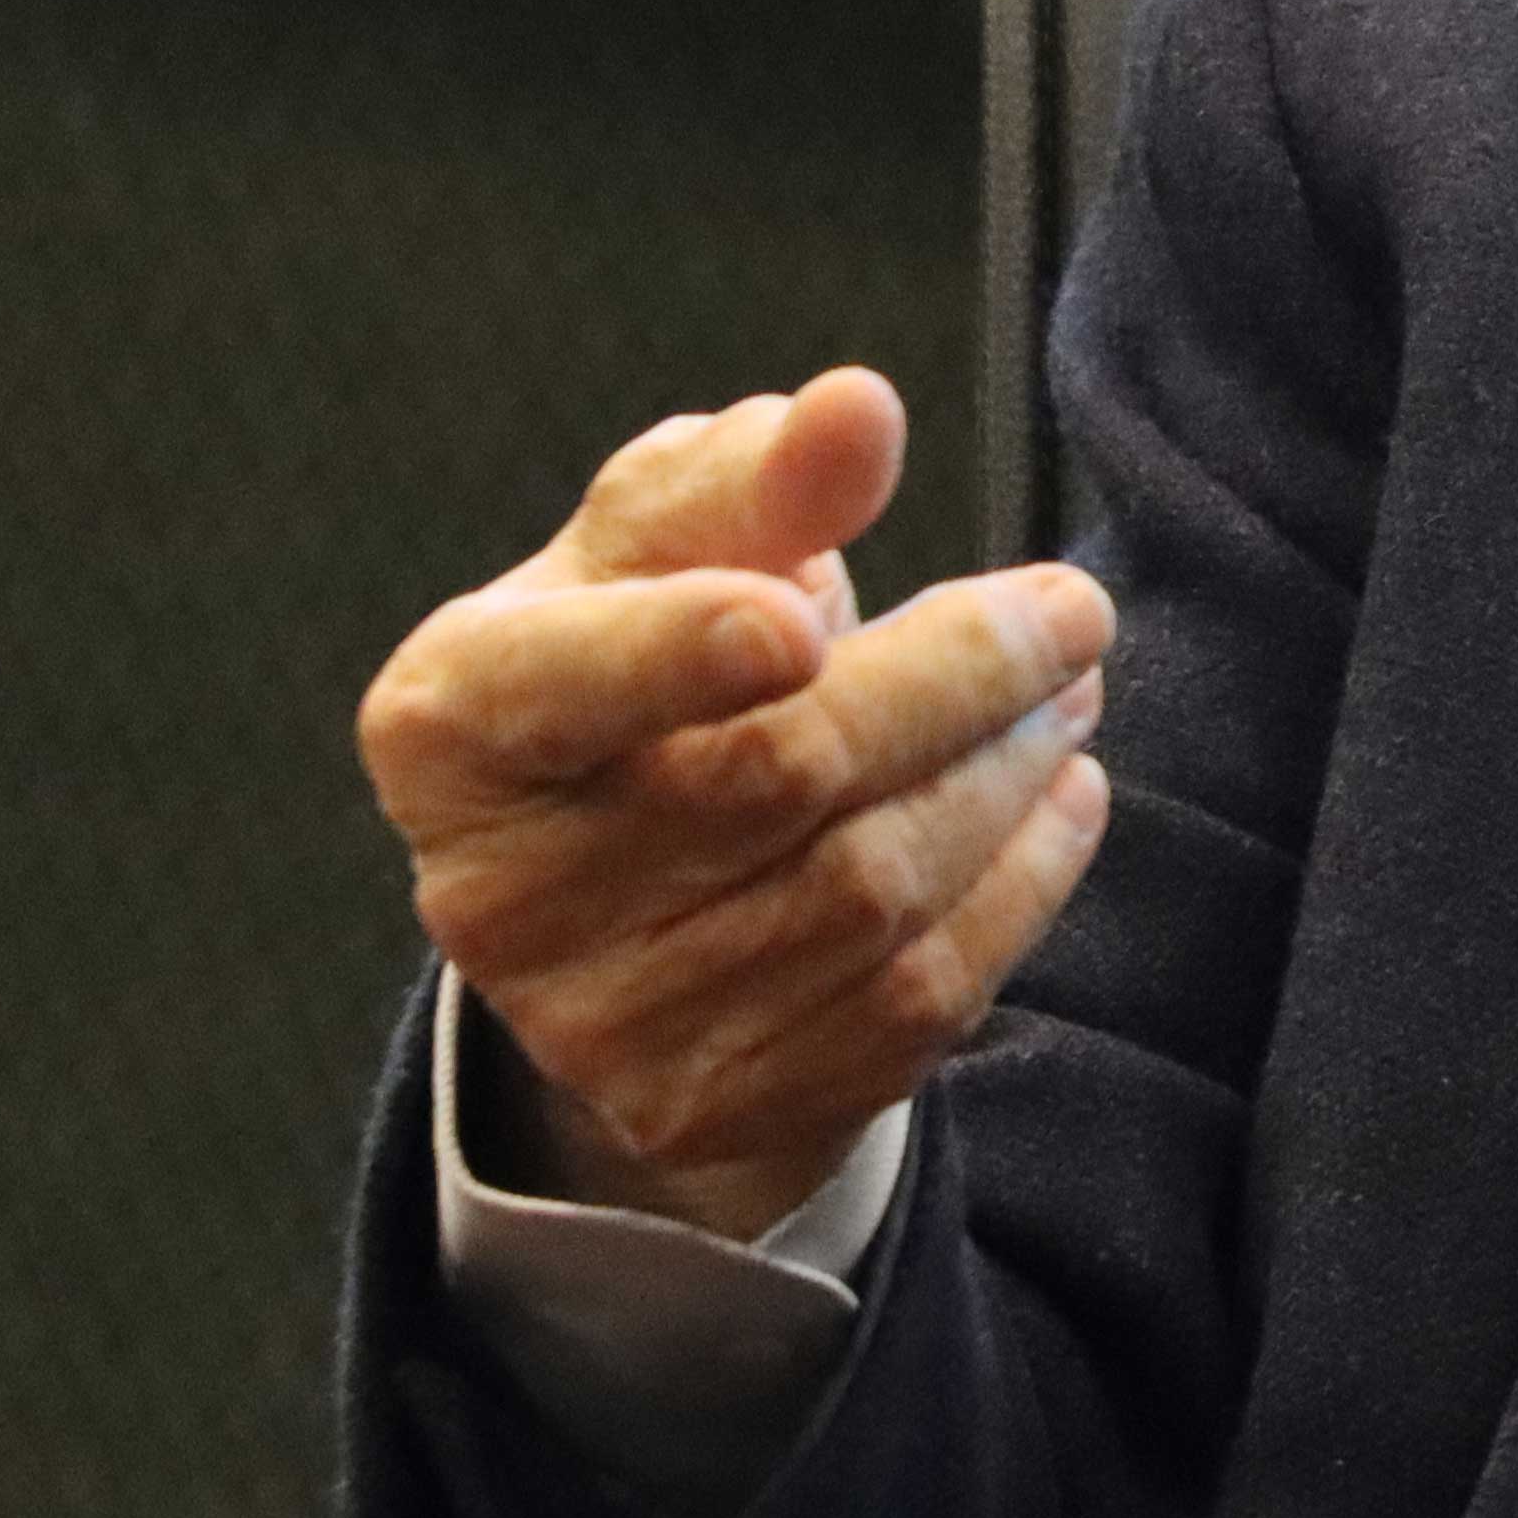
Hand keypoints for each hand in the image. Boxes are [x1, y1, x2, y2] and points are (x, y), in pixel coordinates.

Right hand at [352, 367, 1112, 1242]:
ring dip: (1008, 774)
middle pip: (778, 775)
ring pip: (871, 891)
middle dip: (957, 678)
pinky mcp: (715, 1107)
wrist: (626, 900)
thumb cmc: (644, 670)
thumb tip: (856, 409)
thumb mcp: (659, 558)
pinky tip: (1055, 796)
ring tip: (1066, 690)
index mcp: (447, 726)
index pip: (561, 686)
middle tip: (1070, 608)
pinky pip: (917, 999)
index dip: (675, 650)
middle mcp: (496, 895)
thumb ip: (752, 481)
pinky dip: (1019, 884)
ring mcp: (600, 1025)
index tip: (801, 612)